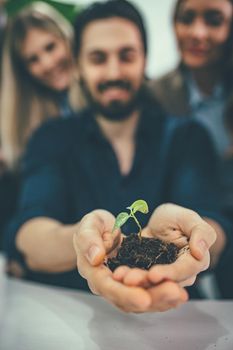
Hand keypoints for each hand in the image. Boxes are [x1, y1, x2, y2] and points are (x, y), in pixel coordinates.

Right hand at [73, 209, 187, 312]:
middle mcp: (106, 284)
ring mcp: (121, 286)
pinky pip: (148, 293)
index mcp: (92, 271)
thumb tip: (96, 257)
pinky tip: (179, 294)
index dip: (125, 293)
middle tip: (173, 291)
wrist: (100, 230)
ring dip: (161, 300)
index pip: (107, 287)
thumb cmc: (94, 226)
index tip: (144, 298)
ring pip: (140, 301)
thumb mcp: (89, 224)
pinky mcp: (134, 284)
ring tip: (180, 294)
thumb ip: (89, 239)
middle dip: (151, 298)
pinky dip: (163, 296)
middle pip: (127, 300)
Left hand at [113, 203, 216, 288]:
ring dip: (134, 283)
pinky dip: (126, 278)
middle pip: (164, 284)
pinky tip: (116, 275)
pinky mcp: (145, 275)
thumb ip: (200, 232)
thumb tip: (200, 252)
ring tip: (119, 276)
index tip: (153, 274)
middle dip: (145, 282)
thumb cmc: (177, 219)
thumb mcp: (188, 218)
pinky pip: (137, 279)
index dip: (169, 274)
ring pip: (149, 285)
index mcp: (194, 262)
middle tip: (129, 279)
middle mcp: (179, 276)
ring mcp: (161, 277)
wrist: (160, 222)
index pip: (184, 271)